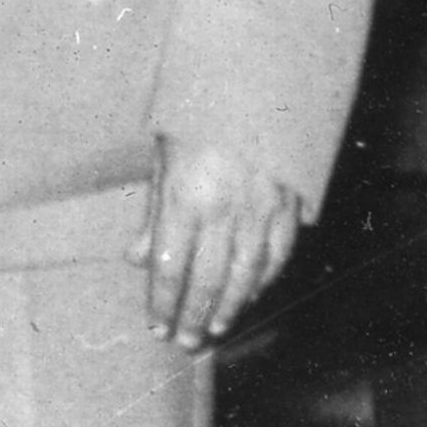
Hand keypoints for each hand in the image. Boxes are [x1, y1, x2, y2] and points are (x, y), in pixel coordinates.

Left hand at [142, 137, 305, 347]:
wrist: (255, 83)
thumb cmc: (198, 117)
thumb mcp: (163, 159)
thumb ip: (154, 215)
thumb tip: (137, 259)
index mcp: (184, 198)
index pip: (170, 268)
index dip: (163, 303)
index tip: (157, 326)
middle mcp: (223, 211)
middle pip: (206, 281)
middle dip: (193, 316)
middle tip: (185, 343)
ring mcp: (260, 210)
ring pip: (244, 276)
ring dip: (228, 308)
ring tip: (214, 330)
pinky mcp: (290, 205)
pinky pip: (276, 255)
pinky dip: (262, 281)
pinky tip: (249, 296)